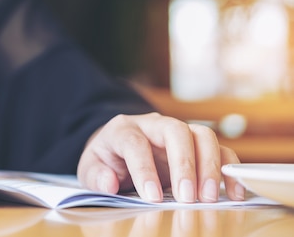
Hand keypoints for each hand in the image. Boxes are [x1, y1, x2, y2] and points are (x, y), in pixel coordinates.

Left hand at [76, 112, 244, 202]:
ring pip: (201, 135)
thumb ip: (96, 176)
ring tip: (207, 197)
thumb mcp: (91, 167)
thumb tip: (109, 182)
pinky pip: (220, 150)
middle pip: (174, 131)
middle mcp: (153, 125)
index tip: (152, 196)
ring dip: (209, 166)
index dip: (144, 169)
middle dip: (183, 164)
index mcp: (123, 129)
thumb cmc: (106, 160)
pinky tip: (232, 193)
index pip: (135, 143)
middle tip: (187, 197)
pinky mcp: (197, 145)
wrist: (118, 148)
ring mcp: (178, 132)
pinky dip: (229, 169)